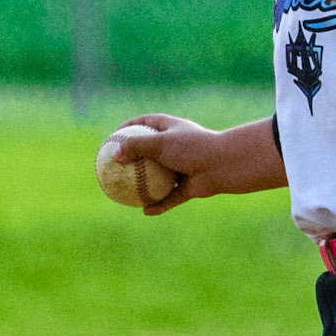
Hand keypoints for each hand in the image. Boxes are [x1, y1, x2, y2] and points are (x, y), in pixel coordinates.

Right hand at [108, 115, 285, 214]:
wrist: (225, 165)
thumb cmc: (193, 148)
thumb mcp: (161, 143)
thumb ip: (136, 146)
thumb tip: (114, 155)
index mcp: (171, 128)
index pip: (144, 123)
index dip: (127, 128)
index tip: (111, 138)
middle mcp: (176, 146)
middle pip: (149, 151)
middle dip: (132, 160)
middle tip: (113, 168)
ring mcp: (183, 167)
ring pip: (159, 177)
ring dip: (145, 185)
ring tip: (126, 193)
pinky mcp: (189, 186)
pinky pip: (171, 197)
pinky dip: (160, 204)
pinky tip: (145, 212)